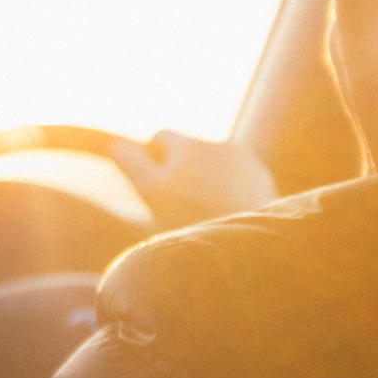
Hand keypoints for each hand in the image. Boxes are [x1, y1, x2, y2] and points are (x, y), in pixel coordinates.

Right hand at [109, 130, 277, 230]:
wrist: (247, 242)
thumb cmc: (193, 218)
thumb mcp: (151, 192)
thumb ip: (132, 164)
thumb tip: (114, 144)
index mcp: (189, 144)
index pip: (162, 135)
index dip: (154, 156)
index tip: (155, 180)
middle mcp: (219, 144)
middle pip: (190, 150)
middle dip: (183, 168)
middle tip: (178, 203)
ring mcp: (246, 160)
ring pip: (215, 163)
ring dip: (207, 178)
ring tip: (204, 212)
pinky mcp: (263, 180)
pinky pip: (239, 177)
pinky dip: (231, 190)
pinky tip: (226, 214)